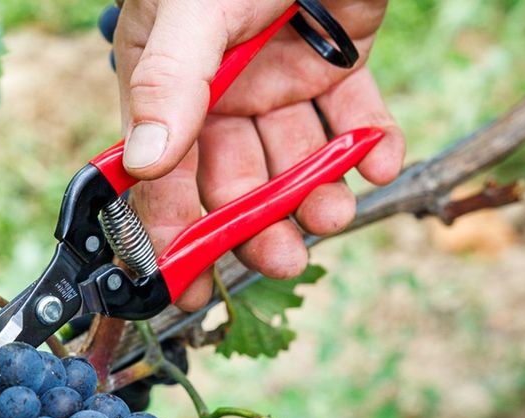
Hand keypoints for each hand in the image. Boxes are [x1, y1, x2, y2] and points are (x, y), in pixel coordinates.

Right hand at [113, 0, 403, 309]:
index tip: (187, 284)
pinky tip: (380, 158)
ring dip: (316, 193)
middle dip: (257, 222)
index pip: (162, 172)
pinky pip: (354, 117)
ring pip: (296, 158)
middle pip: (234, 179)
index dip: (172, 230)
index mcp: (169, 83)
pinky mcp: (339, 60)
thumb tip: (145, 163)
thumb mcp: (192, 12)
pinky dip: (371, 143)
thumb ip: (170, 84)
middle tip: (283, 256)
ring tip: (334, 215)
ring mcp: (281, 77)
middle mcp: (222, 91)